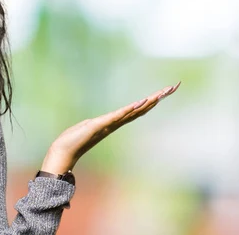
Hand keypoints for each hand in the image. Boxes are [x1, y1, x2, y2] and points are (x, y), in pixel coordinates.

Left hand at [40, 82, 180, 173]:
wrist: (64, 151)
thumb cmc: (74, 140)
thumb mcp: (89, 126)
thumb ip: (97, 124)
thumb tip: (99, 124)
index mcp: (114, 121)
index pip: (137, 109)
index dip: (152, 100)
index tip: (166, 91)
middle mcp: (116, 123)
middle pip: (142, 108)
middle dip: (158, 97)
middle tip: (174, 87)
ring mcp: (109, 124)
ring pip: (134, 111)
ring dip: (149, 101)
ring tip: (163, 92)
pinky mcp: (100, 125)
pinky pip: (118, 115)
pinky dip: (130, 109)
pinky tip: (141, 102)